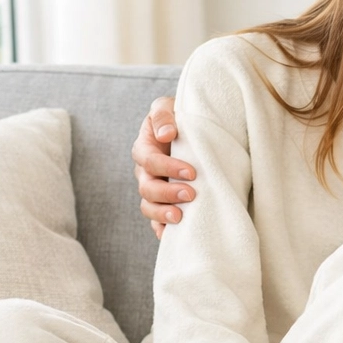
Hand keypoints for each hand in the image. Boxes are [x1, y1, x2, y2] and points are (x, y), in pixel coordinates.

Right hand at [131, 96, 195, 237]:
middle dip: (167, 193)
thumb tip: (167, 133)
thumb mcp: (170, 106)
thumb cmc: (182, 117)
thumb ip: (164, 114)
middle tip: (191, 194)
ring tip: (180, 217)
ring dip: (163, 214)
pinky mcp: (165, 202)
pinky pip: (157, 221)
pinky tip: (171, 236)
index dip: (167, 167)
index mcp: (145, 148)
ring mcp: (154, 189)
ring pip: (149, 207)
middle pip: (147, 188)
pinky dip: (162, 230)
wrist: (197, 131)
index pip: (149, 161)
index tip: (191, 172)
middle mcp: (145, 172)